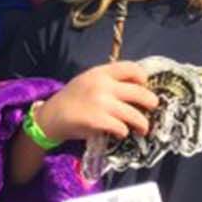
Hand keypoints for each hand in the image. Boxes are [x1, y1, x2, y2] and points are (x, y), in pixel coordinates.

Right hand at [35, 62, 159, 143]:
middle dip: (151, 103)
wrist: (49, 118)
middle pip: (140, 92)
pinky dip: (123, 132)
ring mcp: (101, 104)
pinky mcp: (98, 121)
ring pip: (135, 115)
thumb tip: (137, 87)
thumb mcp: (87, 81)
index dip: (143, 77)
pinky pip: (122, 128)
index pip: (131, 68)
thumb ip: (108, 80)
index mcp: (100, 73)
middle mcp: (102, 85)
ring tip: (142, 128)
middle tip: (152, 108)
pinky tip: (119, 133)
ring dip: (142, 124)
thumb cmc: (71, 100)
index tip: (144, 86)